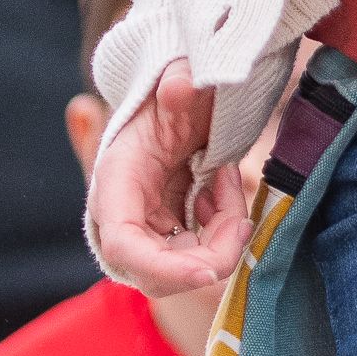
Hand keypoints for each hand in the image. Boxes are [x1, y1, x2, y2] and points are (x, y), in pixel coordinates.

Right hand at [87, 58, 252, 294]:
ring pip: (184, 269)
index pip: (124, 246)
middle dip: (211, 255)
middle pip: (159, 272)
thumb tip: (179, 86)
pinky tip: (217, 197)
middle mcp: (122, 220)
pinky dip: (220, 235)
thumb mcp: (175, 87)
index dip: (165, 268)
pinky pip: (197, 258)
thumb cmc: (168, 101)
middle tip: (241, 219)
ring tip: (224, 184)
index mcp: (114, 185)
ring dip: (220, 239)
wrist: (170, 110)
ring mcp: (143, 235)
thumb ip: (177, 84)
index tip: (209, 272)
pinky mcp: (164, 241)